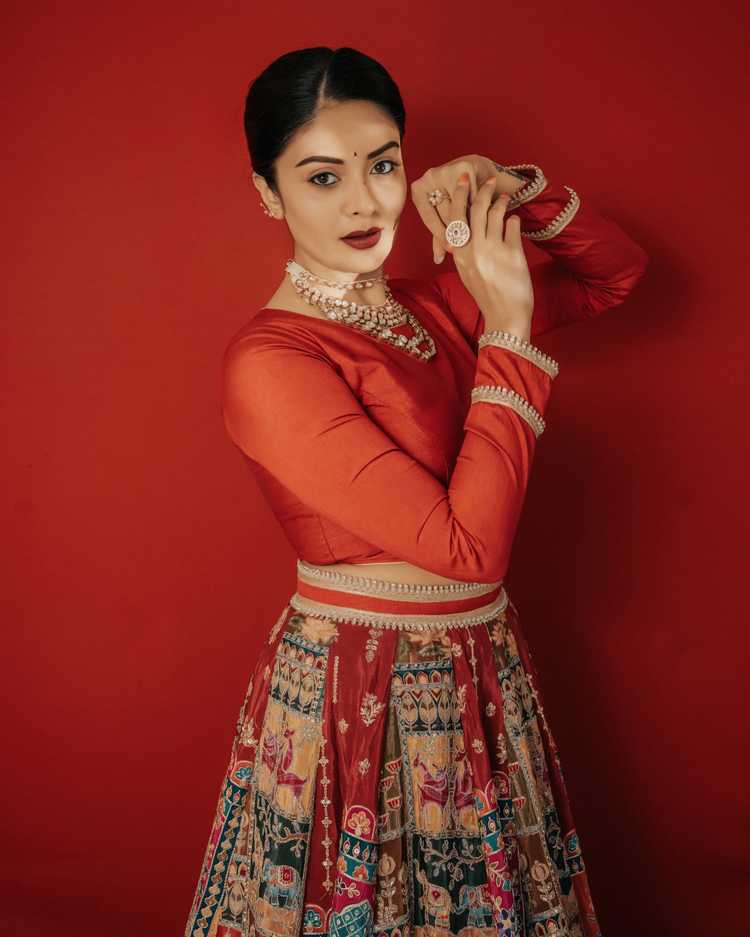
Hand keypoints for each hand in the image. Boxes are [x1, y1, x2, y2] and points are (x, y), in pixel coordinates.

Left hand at [410, 154, 499, 261]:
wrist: (474, 168)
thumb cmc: (454, 194)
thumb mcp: (443, 213)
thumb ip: (439, 235)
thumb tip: (438, 259)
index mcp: (418, 189)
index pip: (429, 217)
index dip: (440, 235)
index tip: (451, 249)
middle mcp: (429, 176)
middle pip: (445, 212)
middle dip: (456, 231)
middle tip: (466, 246)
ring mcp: (446, 170)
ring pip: (460, 205)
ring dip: (469, 222)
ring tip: (476, 236)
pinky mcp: (465, 167)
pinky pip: (473, 196)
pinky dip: (479, 208)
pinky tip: (485, 219)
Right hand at [442, 172, 532, 336]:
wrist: (505, 315)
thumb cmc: (486, 294)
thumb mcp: (467, 272)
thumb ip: (464, 250)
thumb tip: (464, 227)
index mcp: (460, 253)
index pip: (455, 216)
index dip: (459, 195)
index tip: (463, 180)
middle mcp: (474, 249)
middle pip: (476, 209)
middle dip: (483, 189)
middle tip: (489, 179)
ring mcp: (493, 250)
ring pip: (495, 213)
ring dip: (501, 201)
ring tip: (505, 197)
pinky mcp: (513, 252)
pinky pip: (513, 225)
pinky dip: (513, 219)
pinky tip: (514, 221)